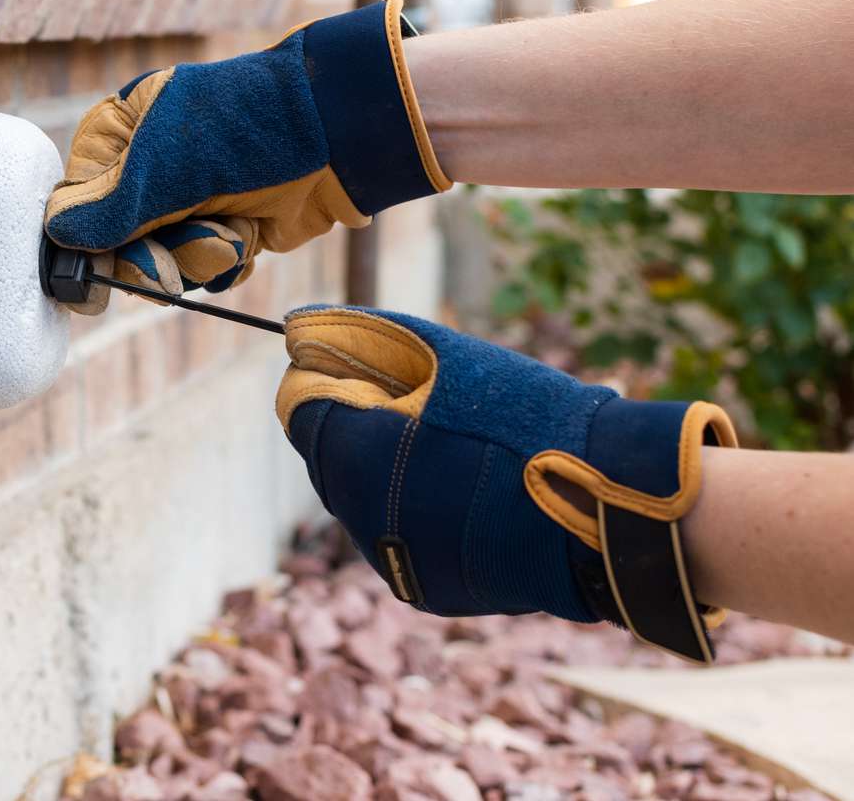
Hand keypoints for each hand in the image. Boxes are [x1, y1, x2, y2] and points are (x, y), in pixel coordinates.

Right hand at [44, 0, 450, 313]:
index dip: (88, 238)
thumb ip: (108, 207)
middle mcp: (152, 165)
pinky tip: (249, 235)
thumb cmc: (245, 132)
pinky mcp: (227, 224)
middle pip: (119, 241)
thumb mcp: (167, 167)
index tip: (96, 267)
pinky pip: (204, 267)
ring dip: (198, 256)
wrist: (339, 135)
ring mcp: (191, 197)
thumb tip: (56, 233)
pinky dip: (227, 259)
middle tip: (175, 257)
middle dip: (154, 255)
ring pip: (165, 260)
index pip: (80, 198)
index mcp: (125, 130)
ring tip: (229, 229)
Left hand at [276, 306, 737, 662]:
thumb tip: (307, 324)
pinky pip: (397, 539)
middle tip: (403, 401)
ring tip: (444, 447)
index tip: (340, 366)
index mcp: (361, 457)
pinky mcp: (426, 591)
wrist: (613, 509)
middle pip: (330, 460)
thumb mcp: (452, 357)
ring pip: (362, 503)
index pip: (302, 414)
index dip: (320, 384)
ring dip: (383, 471)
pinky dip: (413, 510)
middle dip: (354, 427)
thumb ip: (371, 337)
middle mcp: (363, 519)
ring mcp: (394, 561)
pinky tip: (460, 489)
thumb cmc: (535, 421)